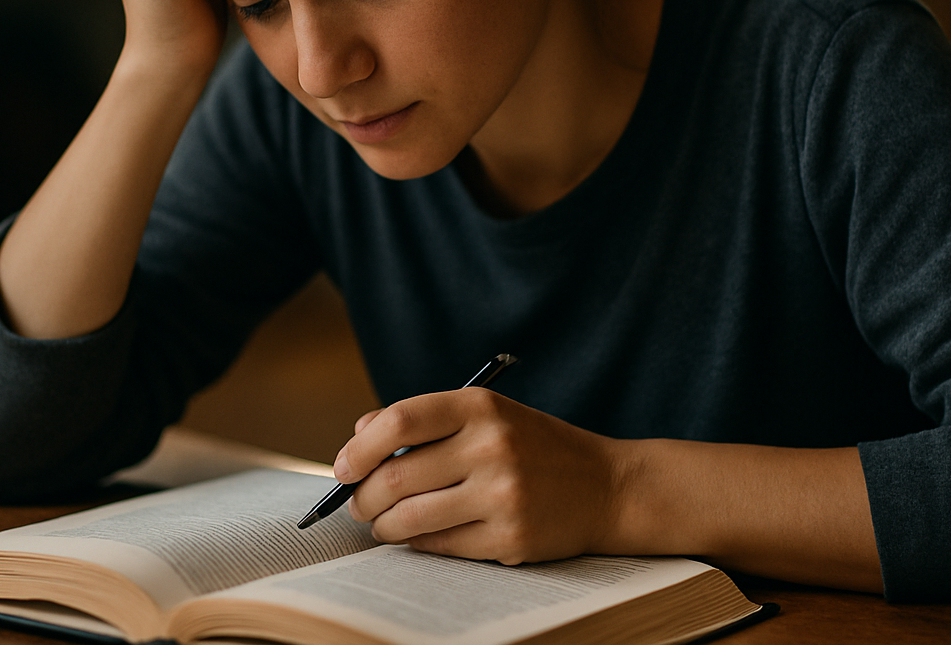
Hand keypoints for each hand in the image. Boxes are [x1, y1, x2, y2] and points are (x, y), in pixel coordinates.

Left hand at [337, 388, 624, 564]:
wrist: (607, 486)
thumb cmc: (534, 447)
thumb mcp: (488, 415)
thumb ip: (425, 420)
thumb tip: (357, 434)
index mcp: (481, 406)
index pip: (399, 421)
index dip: (359, 448)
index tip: (343, 467)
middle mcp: (492, 446)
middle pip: (395, 477)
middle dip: (362, 497)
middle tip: (356, 504)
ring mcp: (503, 494)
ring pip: (409, 518)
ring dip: (382, 526)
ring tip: (380, 524)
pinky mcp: (510, 538)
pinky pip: (439, 545)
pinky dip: (415, 542)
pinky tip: (415, 535)